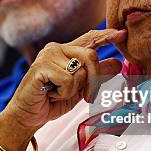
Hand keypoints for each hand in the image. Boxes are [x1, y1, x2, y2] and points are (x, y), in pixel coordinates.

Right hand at [5, 29, 125, 130]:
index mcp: (66, 52)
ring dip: (73, 90)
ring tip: (56, 93)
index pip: (89, 39)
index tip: (122, 34)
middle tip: (88, 97)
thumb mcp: (80, 89)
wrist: (28, 116)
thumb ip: (95, 75)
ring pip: (79, 71)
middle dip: (95, 79)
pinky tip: (49, 94)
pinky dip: (63, 93)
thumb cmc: (51, 101)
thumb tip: (117, 63)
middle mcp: (57, 49)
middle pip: (90, 55)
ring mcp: (48, 56)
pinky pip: (67, 80)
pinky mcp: (41, 67)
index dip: (106, 36)